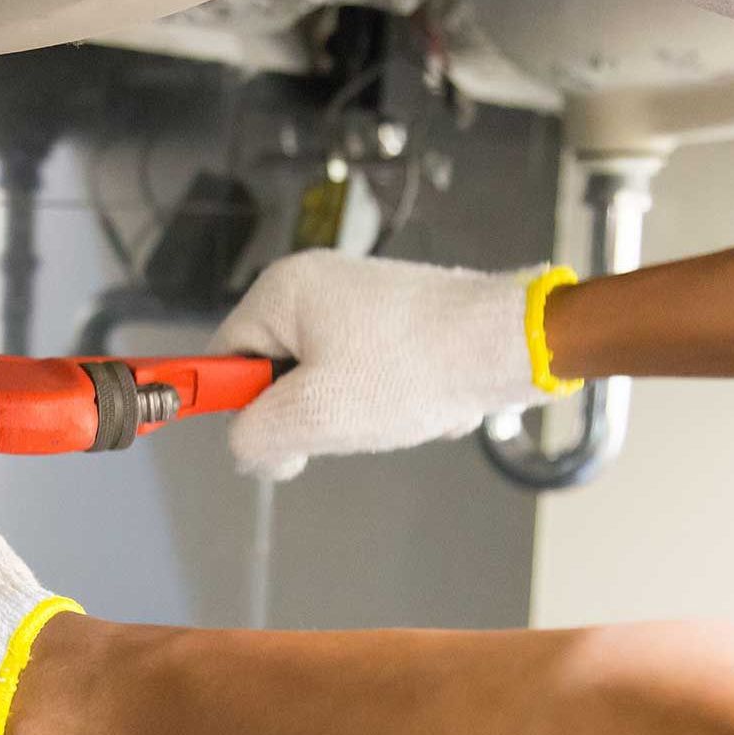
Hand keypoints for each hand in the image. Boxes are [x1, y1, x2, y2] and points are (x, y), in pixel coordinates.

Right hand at [211, 251, 546, 478]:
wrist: (509, 345)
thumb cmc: (413, 369)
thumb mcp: (314, 415)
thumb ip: (254, 438)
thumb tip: (250, 450)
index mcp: (283, 290)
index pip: (224, 357)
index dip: (241, 406)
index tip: (274, 436)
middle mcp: (316, 284)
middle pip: (275, 372)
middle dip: (310, 412)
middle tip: (344, 423)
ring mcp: (358, 300)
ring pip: (325, 382)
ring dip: (353, 412)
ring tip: (391, 410)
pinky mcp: (395, 320)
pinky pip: (366, 376)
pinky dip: (387, 400)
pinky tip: (418, 401)